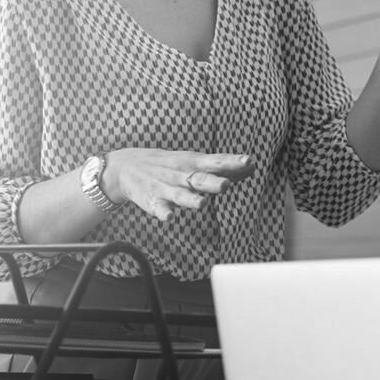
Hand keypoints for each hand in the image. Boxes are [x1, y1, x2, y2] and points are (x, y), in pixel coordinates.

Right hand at [102, 150, 254, 221]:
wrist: (127, 166)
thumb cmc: (171, 165)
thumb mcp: (195, 161)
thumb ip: (223, 167)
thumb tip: (252, 166)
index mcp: (193, 163)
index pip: (216, 162)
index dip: (232, 162)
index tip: (249, 161)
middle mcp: (181, 175)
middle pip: (199, 179)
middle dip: (212, 182)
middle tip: (226, 184)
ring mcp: (165, 188)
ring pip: (180, 195)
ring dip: (191, 199)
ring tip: (203, 203)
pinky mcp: (152, 201)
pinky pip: (158, 208)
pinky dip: (163, 213)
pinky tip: (169, 217)